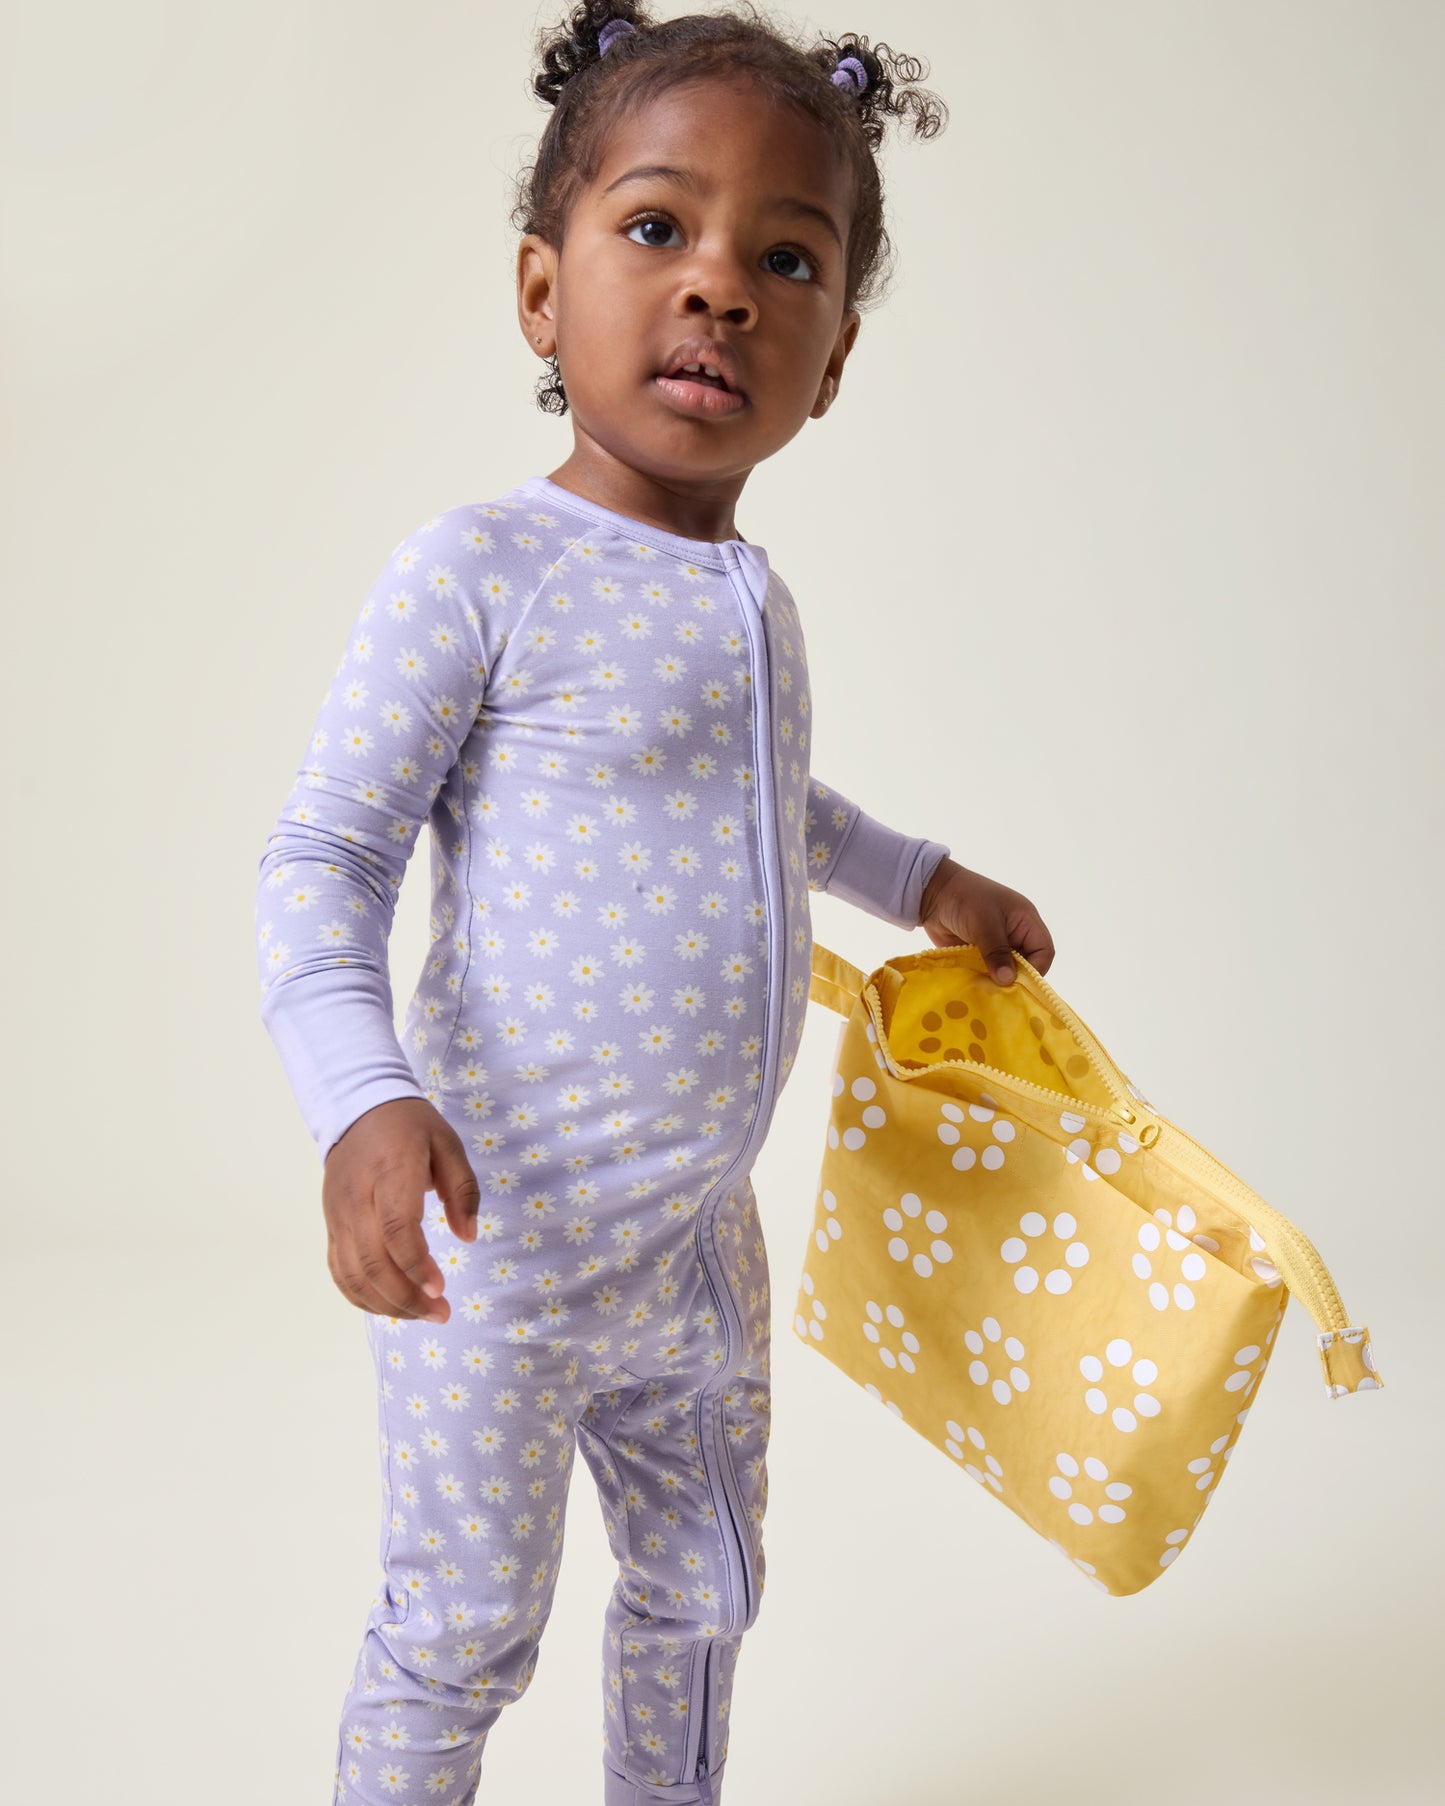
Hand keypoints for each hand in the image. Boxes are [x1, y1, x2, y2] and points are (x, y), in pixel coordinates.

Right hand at [321, 1097, 480, 1323]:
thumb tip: (468, 1237)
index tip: (441, 1289)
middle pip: (373, 1262)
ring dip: (387, 1305)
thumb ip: (463, 1190)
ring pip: (353, 1275)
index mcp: (391, 1173)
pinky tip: (390, 1306)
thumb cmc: (410, 1126)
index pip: (396, 1229)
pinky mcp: (331, 1226)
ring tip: (421, 1315)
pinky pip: (340, 1272)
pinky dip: (362, 1297)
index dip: (416, 1266)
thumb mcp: (448, 1144)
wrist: (357, 1109)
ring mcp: (339, 1216)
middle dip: (407, 1298)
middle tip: (441, 1313)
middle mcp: (357, 1199)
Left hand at [917, 857, 1055, 985]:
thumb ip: (997, 952)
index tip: (1020, 985)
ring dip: (997, 982)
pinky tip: (977, 990)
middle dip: (1016, 980)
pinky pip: (988, 971)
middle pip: (1026, 964)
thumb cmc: (964, 899)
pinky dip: (984, 980)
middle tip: (1002, 995)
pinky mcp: (979, 953)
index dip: (1036, 969)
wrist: (931, 892)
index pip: (1043, 951)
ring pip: (1006, 971)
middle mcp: (1015, 934)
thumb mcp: (984, 923)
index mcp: (1025, 921)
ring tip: (988, 995)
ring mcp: (997, 945)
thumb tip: (1008, 980)